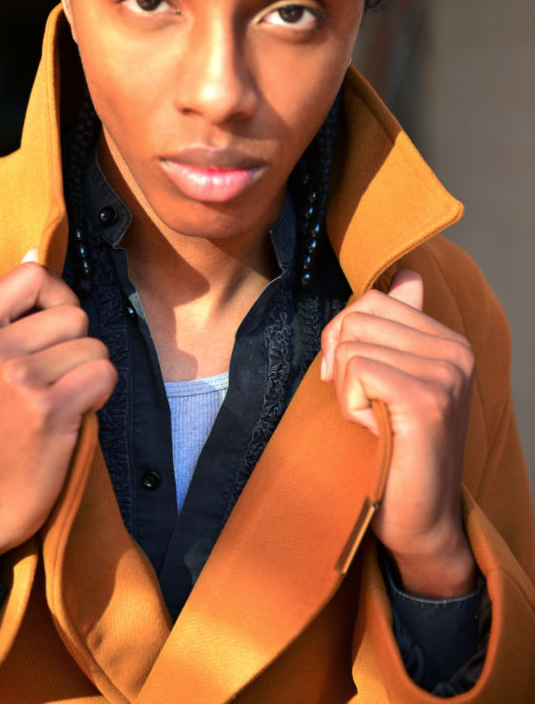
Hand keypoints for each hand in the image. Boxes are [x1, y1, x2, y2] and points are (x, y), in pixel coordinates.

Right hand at [0, 252, 115, 588]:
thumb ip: (4, 311)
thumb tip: (34, 254)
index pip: (33, 276)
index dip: (57, 299)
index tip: (51, 331)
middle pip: (74, 313)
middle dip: (75, 345)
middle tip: (52, 381)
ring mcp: (17, 379)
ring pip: (94, 346)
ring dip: (88, 373)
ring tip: (59, 400)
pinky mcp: (50, 411)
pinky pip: (104, 373)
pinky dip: (99, 394)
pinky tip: (74, 414)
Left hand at [320, 270, 475, 596]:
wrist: (419, 521)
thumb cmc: (395, 450)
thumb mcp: (395, 381)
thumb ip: (398, 329)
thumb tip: (407, 274)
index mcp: (449, 342)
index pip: (373, 300)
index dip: (344, 337)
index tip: (350, 378)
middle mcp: (455, 352)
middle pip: (358, 317)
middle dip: (339, 360)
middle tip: (358, 403)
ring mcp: (446, 375)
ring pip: (352, 345)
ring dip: (345, 388)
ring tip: (372, 420)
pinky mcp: (427, 401)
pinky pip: (357, 371)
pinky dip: (350, 404)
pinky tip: (374, 430)